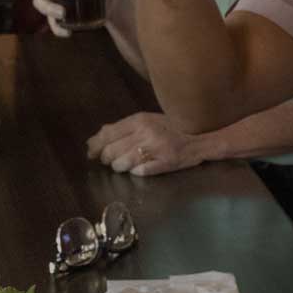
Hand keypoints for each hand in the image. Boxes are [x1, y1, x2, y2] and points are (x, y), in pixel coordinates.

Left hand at [86, 111, 209, 175]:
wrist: (200, 136)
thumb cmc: (170, 128)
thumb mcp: (146, 121)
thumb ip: (122, 127)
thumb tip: (96, 138)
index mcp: (140, 120)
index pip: (108, 134)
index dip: (96, 146)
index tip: (91, 153)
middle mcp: (146, 133)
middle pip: (112, 151)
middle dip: (106, 159)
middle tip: (109, 161)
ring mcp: (156, 149)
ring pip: (122, 164)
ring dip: (119, 167)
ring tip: (124, 165)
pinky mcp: (165, 163)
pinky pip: (139, 172)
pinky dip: (134, 172)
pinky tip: (138, 169)